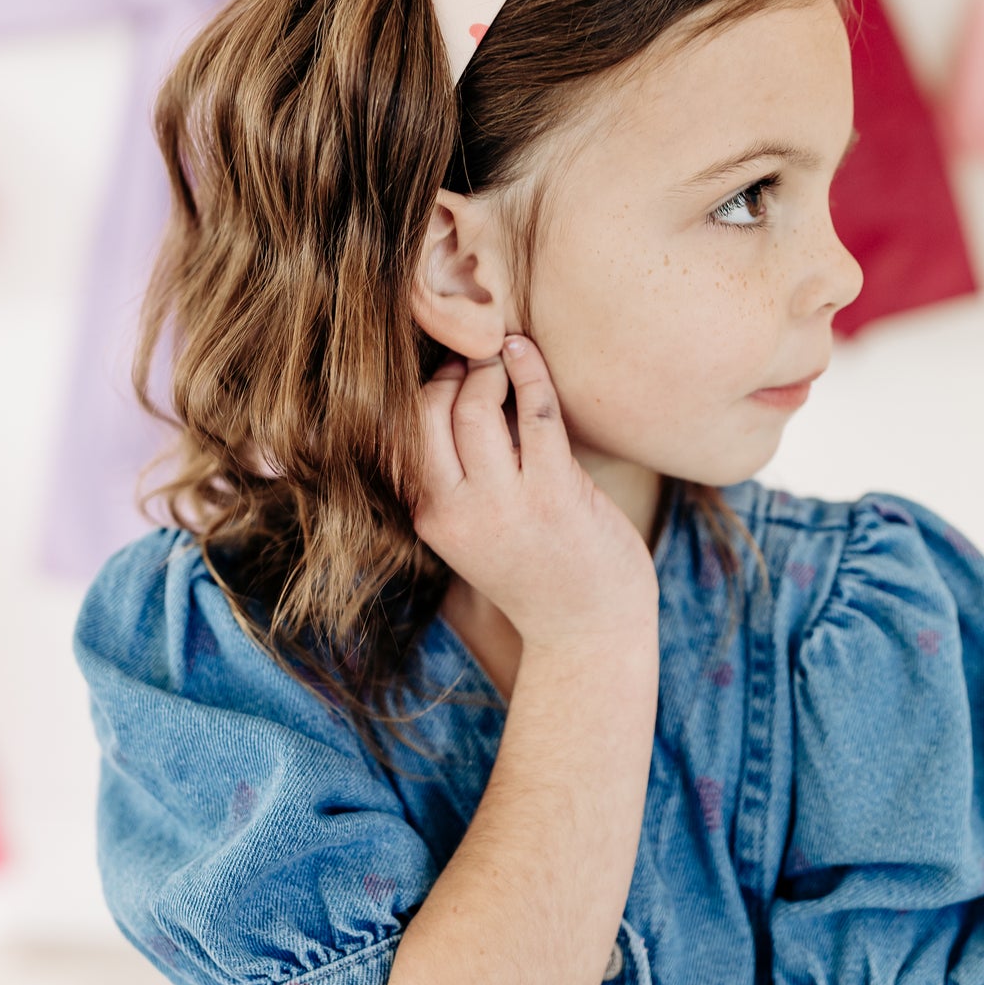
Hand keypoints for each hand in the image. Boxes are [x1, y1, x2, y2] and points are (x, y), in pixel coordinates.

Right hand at [412, 335, 659, 649]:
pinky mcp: (554, 495)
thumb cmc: (537, 569)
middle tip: (475, 356)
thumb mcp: (474, 529)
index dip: (418, 388)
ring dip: (489, 367)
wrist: (587, 632)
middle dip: (447, 372)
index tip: (446, 366)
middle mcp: (455, 512)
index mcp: (429, 517)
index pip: (396, 434)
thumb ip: (458, 474)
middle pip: (424, 413)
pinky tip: (527, 352)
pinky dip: (530, 371)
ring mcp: (504, 505)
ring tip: (504, 355)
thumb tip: (455, 390)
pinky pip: (535, 413)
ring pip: (475, 406)